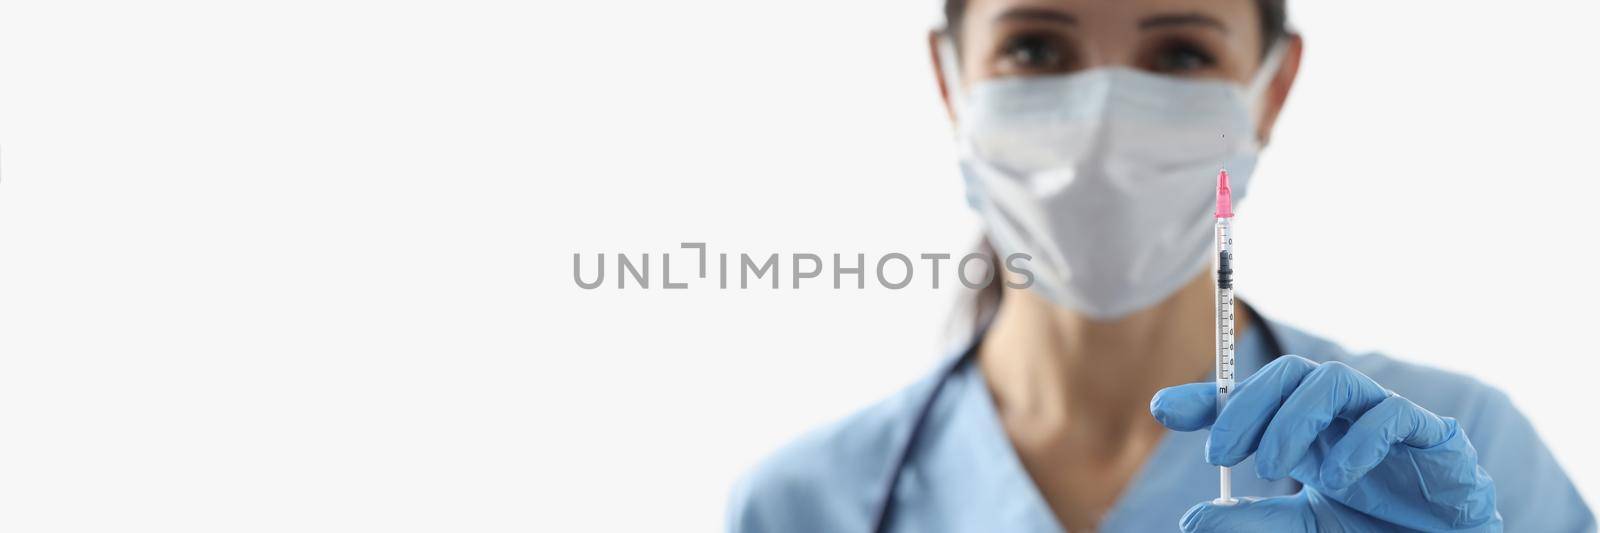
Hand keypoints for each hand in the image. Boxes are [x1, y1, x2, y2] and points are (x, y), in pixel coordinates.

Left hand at [1150, 355, 1500, 531]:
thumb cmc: (1376, 528)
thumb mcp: (1303, 525)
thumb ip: (1252, 518)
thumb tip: (1191, 520)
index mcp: (1305, 429)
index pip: (1250, 397)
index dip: (1208, 398)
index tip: (1163, 410)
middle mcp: (1339, 413)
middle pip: (1288, 375)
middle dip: (1246, 405)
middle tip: (1218, 451)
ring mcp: (1383, 415)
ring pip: (1332, 380)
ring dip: (1292, 417)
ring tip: (1268, 466)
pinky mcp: (1429, 433)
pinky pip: (1390, 415)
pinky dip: (1358, 441)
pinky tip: (1336, 476)